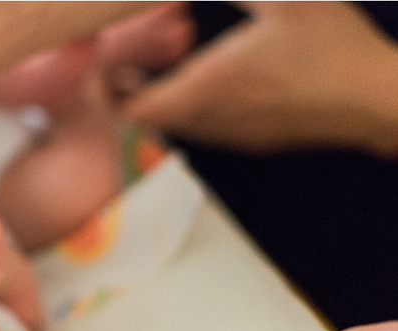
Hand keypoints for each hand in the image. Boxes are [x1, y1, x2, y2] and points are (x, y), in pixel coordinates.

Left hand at [124, 2, 397, 154]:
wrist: (377, 100)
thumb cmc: (333, 48)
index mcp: (210, 86)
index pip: (135, 108)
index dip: (107, 94)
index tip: (101, 71)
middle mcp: (213, 119)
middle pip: (150, 119)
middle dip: (129, 94)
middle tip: (123, 65)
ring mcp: (233, 136)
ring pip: (175, 126)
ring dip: (160, 101)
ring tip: (161, 68)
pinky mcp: (253, 142)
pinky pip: (204, 130)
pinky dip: (189, 109)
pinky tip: (207, 81)